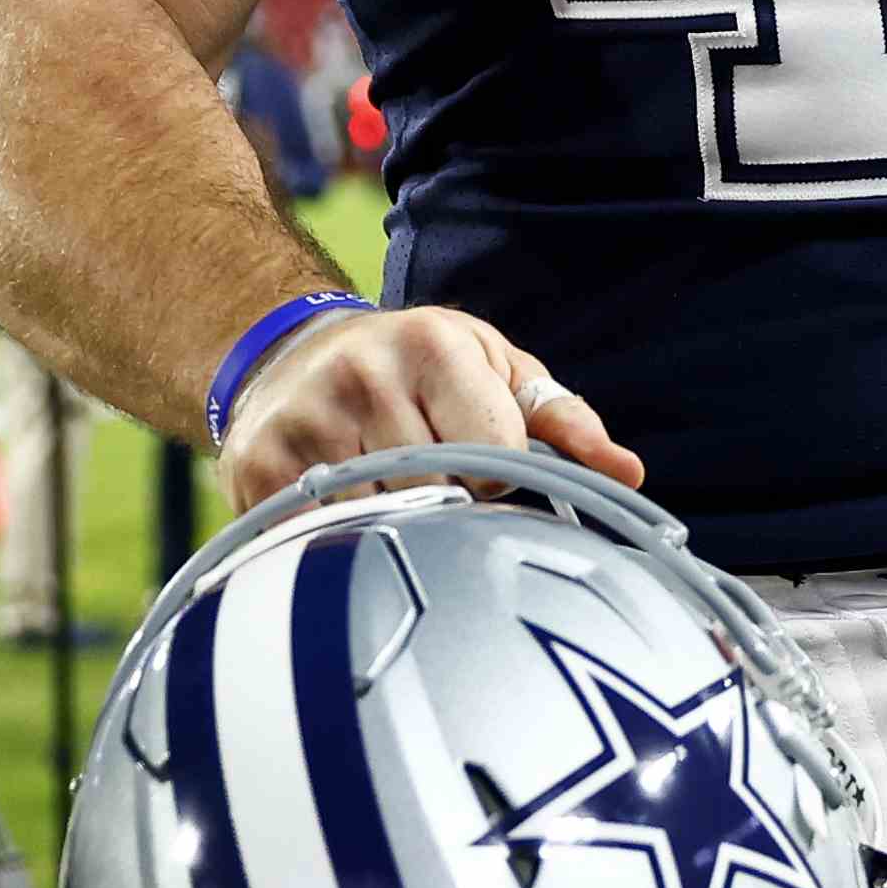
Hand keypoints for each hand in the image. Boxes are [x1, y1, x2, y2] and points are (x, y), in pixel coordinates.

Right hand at [218, 304, 642, 513]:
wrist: (290, 354)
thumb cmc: (415, 367)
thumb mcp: (494, 369)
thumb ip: (561, 419)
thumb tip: (628, 472)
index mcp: (433, 344)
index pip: (494, 454)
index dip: (496, 474)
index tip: (478, 462)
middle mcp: (363, 375)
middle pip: (438, 492)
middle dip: (446, 503)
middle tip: (427, 482)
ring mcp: (305, 423)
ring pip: (380, 522)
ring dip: (393, 527)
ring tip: (384, 495)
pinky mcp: (258, 469)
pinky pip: (320, 538)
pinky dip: (338, 543)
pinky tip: (339, 517)